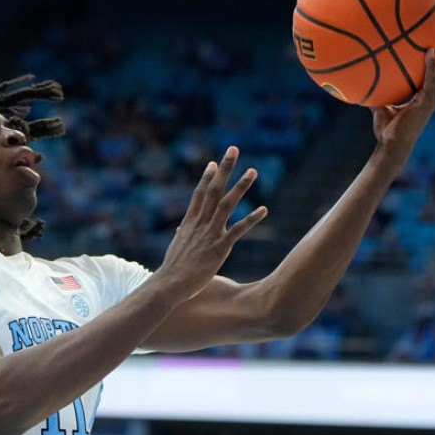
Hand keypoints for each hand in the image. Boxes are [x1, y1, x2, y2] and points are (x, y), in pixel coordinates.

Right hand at [156, 146, 267, 301]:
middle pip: (213, 189)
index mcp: (190, 222)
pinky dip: (251, 219)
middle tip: (233, 150)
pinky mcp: (219, 247)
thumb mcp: (177, 247)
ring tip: (253, 170)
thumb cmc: (173, 269)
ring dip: (240, 186)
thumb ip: (181, 234)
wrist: (170, 284)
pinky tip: (264, 209)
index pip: (199, 194)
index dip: (207, 177)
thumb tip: (179, 229)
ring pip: (226, 204)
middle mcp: (200, 223)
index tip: (214, 162)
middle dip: (224, 169)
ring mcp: (210, 233)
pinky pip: (238, 230)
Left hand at [371, 23, 434, 163]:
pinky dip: (431, 66)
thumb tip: (363, 79)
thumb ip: (378, 93)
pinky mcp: (424, 103)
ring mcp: (432, 99)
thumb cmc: (387, 130)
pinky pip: (430, 81)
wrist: (391, 147)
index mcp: (429, 94)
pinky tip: (429, 51)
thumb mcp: (382, 106)